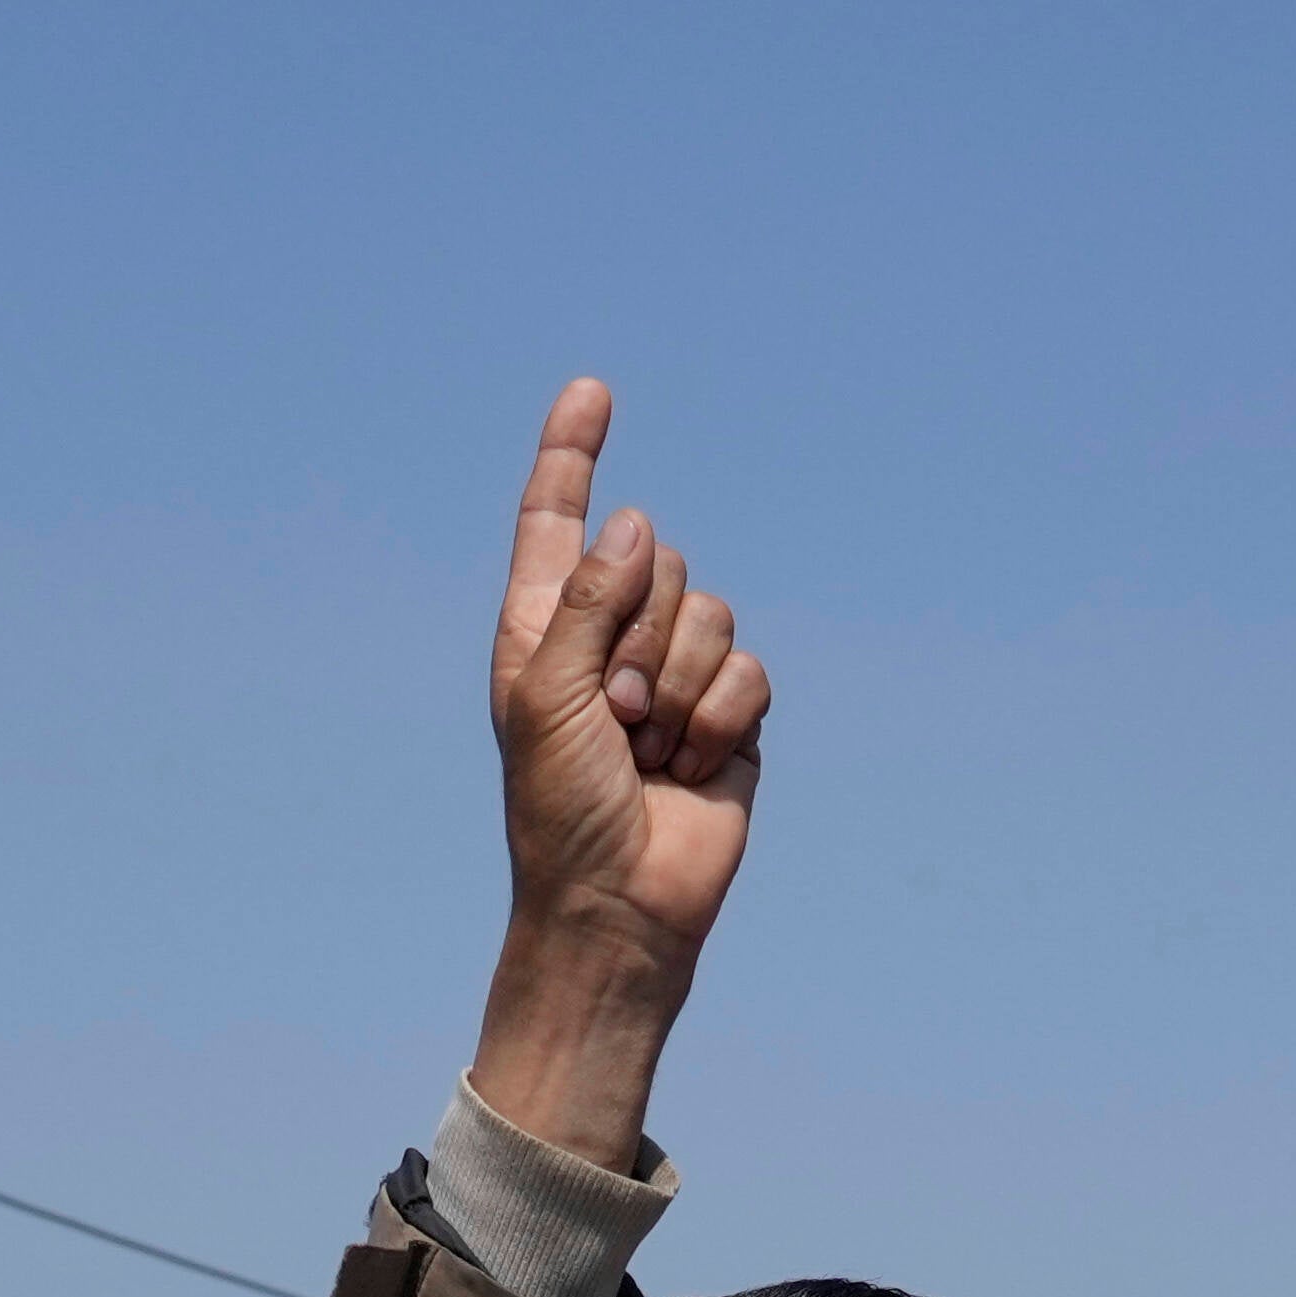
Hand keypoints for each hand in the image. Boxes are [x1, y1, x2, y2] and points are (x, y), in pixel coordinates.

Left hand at [464, 378, 765, 1174]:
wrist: (620, 905)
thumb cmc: (559, 810)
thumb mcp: (549, 696)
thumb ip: (590, 602)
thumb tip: (637, 521)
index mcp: (546, 627)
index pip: (559, 521)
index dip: (573, 455)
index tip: (592, 391)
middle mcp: (612, 639)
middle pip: (656, 560)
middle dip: (641, 635)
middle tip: (615, 716)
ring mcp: (675, 675)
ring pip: (710, 611)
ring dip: (680, 687)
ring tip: (649, 750)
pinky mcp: (730, 714)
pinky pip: (749, 669)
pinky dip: (721, 719)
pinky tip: (693, 768)